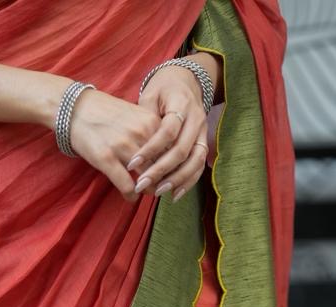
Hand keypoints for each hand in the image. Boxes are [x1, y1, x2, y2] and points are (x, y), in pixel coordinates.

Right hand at [67, 88, 166, 202]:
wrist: (76, 107)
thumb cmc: (107, 113)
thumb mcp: (135, 115)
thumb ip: (151, 131)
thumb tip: (167, 154)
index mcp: (151, 122)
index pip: (172, 151)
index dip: (174, 167)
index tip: (171, 176)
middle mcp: (140, 134)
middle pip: (162, 167)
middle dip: (163, 181)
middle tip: (161, 188)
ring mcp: (123, 147)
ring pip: (147, 179)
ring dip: (148, 190)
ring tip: (146, 192)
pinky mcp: (107, 159)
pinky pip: (127, 186)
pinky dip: (131, 196)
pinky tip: (131, 197)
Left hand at [126, 61, 215, 201]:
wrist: (186, 81)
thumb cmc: (162, 89)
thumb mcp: (150, 95)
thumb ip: (144, 118)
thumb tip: (135, 147)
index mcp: (181, 103)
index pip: (167, 131)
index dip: (150, 149)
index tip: (132, 164)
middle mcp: (196, 119)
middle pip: (181, 150)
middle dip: (161, 170)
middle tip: (142, 184)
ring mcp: (203, 132)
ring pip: (194, 161)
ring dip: (176, 180)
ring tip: (158, 192)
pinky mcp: (203, 142)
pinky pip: (199, 166)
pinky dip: (188, 182)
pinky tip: (174, 195)